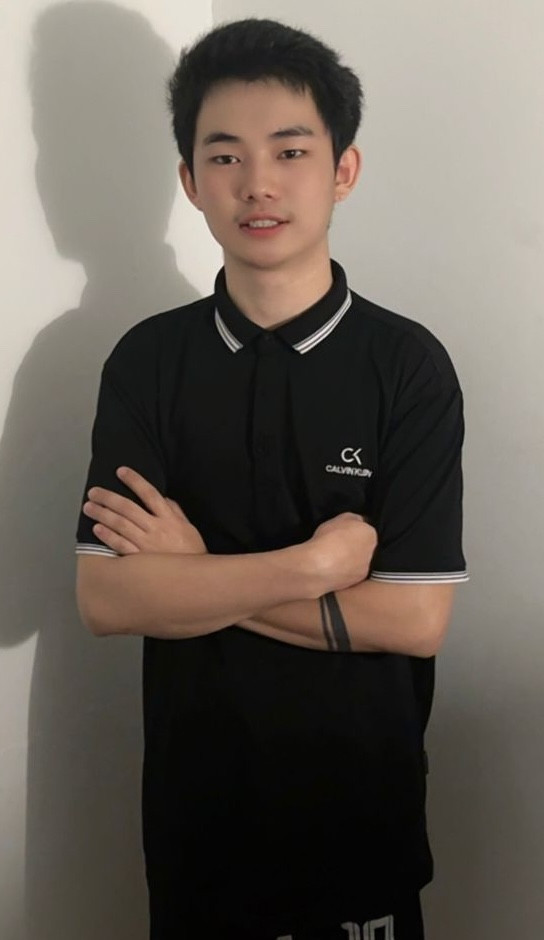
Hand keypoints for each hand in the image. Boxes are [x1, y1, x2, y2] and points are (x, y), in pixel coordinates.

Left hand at [82, 466, 207, 555]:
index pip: (150, 493)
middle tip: (93, 491)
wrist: (194, 581)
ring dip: (102, 514)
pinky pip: (120, 545)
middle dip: (108, 497)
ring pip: (120, 524)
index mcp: (169, 519)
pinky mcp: (139, 560)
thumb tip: (163, 498)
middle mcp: (156, 529)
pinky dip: (108, 536)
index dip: (135, 480)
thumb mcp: (189, 528)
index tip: (121, 471)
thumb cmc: (192, 554)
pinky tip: (97, 529)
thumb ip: (175, 512)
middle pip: (128, 507)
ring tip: (89, 507)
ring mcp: (147, 545)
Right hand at [307, 511, 376, 591]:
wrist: (318, 566)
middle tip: (339, 546)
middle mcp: (372, 553)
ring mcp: (365, 569)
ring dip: (350, 561)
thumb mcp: (339, 518)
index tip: (343, 533)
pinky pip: (350, 574)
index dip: (354, 531)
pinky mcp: (355, 583)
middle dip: (355, 547)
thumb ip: (353, 519)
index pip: (366, 531)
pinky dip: (344, 572)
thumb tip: (357, 523)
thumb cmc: (328, 539)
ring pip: (359, 562)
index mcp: (371, 535)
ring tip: (334, 559)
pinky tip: (332, 569)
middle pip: (365, 547)